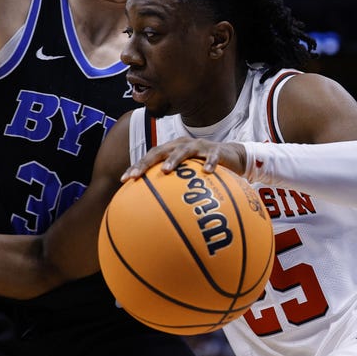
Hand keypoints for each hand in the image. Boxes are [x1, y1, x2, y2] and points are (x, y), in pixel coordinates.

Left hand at [121, 137, 246, 180]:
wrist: (233, 157)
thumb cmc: (205, 169)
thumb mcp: (188, 176)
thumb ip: (173, 186)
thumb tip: (155, 209)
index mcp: (172, 150)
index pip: (151, 156)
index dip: (137, 166)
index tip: (124, 180)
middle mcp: (183, 145)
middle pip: (161, 151)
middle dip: (147, 162)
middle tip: (136, 175)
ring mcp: (200, 147)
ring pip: (184, 150)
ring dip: (174, 159)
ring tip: (166, 170)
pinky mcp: (217, 151)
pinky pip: (213, 157)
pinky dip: (210, 164)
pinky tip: (208, 173)